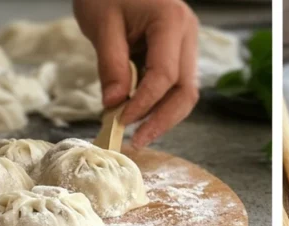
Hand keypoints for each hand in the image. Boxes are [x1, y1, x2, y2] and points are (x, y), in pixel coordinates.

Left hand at [73, 0, 199, 147]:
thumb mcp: (101, 24)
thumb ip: (110, 65)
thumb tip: (113, 105)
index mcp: (172, 21)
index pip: (164, 75)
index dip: (144, 103)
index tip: (121, 120)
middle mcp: (188, 34)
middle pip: (186, 90)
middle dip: (163, 120)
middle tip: (138, 140)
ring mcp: (187, 44)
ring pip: (185, 92)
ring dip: (162, 116)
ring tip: (137, 132)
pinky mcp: (179, 52)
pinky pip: (175, 85)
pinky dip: (158, 103)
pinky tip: (139, 114)